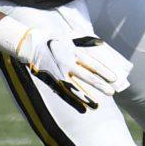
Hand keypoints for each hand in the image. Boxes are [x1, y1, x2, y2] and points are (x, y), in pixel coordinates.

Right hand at [18, 32, 132, 113]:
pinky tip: (82, 109)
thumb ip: (85, 41)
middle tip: (111, 93)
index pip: (92, 63)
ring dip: (86, 98)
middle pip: (86, 77)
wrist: (30, 44)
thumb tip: (101, 42)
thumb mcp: (69, 36)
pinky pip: (63, 93)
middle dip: (99, 85)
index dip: (103, 71)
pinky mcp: (51, 81)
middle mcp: (67, 64)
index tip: (114, 78)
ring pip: (75, 88)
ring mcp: (58, 73)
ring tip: (97, 106)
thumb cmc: (51, 39)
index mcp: (73, 52)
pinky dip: (72, 102)